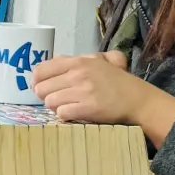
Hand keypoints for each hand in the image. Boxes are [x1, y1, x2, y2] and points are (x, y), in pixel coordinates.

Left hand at [32, 51, 174, 144]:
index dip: (37, 81)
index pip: (41, 70)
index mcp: (78, 61)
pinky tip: (74, 114)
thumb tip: (56, 60)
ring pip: (50, 102)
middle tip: (56, 99)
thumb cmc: (118, 81)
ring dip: (56, 107)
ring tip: (67, 106)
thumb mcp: (100, 61)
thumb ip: (78, 59)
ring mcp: (82, 91)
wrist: (137, 99)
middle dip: (46, 96)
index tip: (42, 87)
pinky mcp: (87, 107)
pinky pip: (62, 114)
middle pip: (41, 89)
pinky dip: (65, 116)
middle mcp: (77, 74)